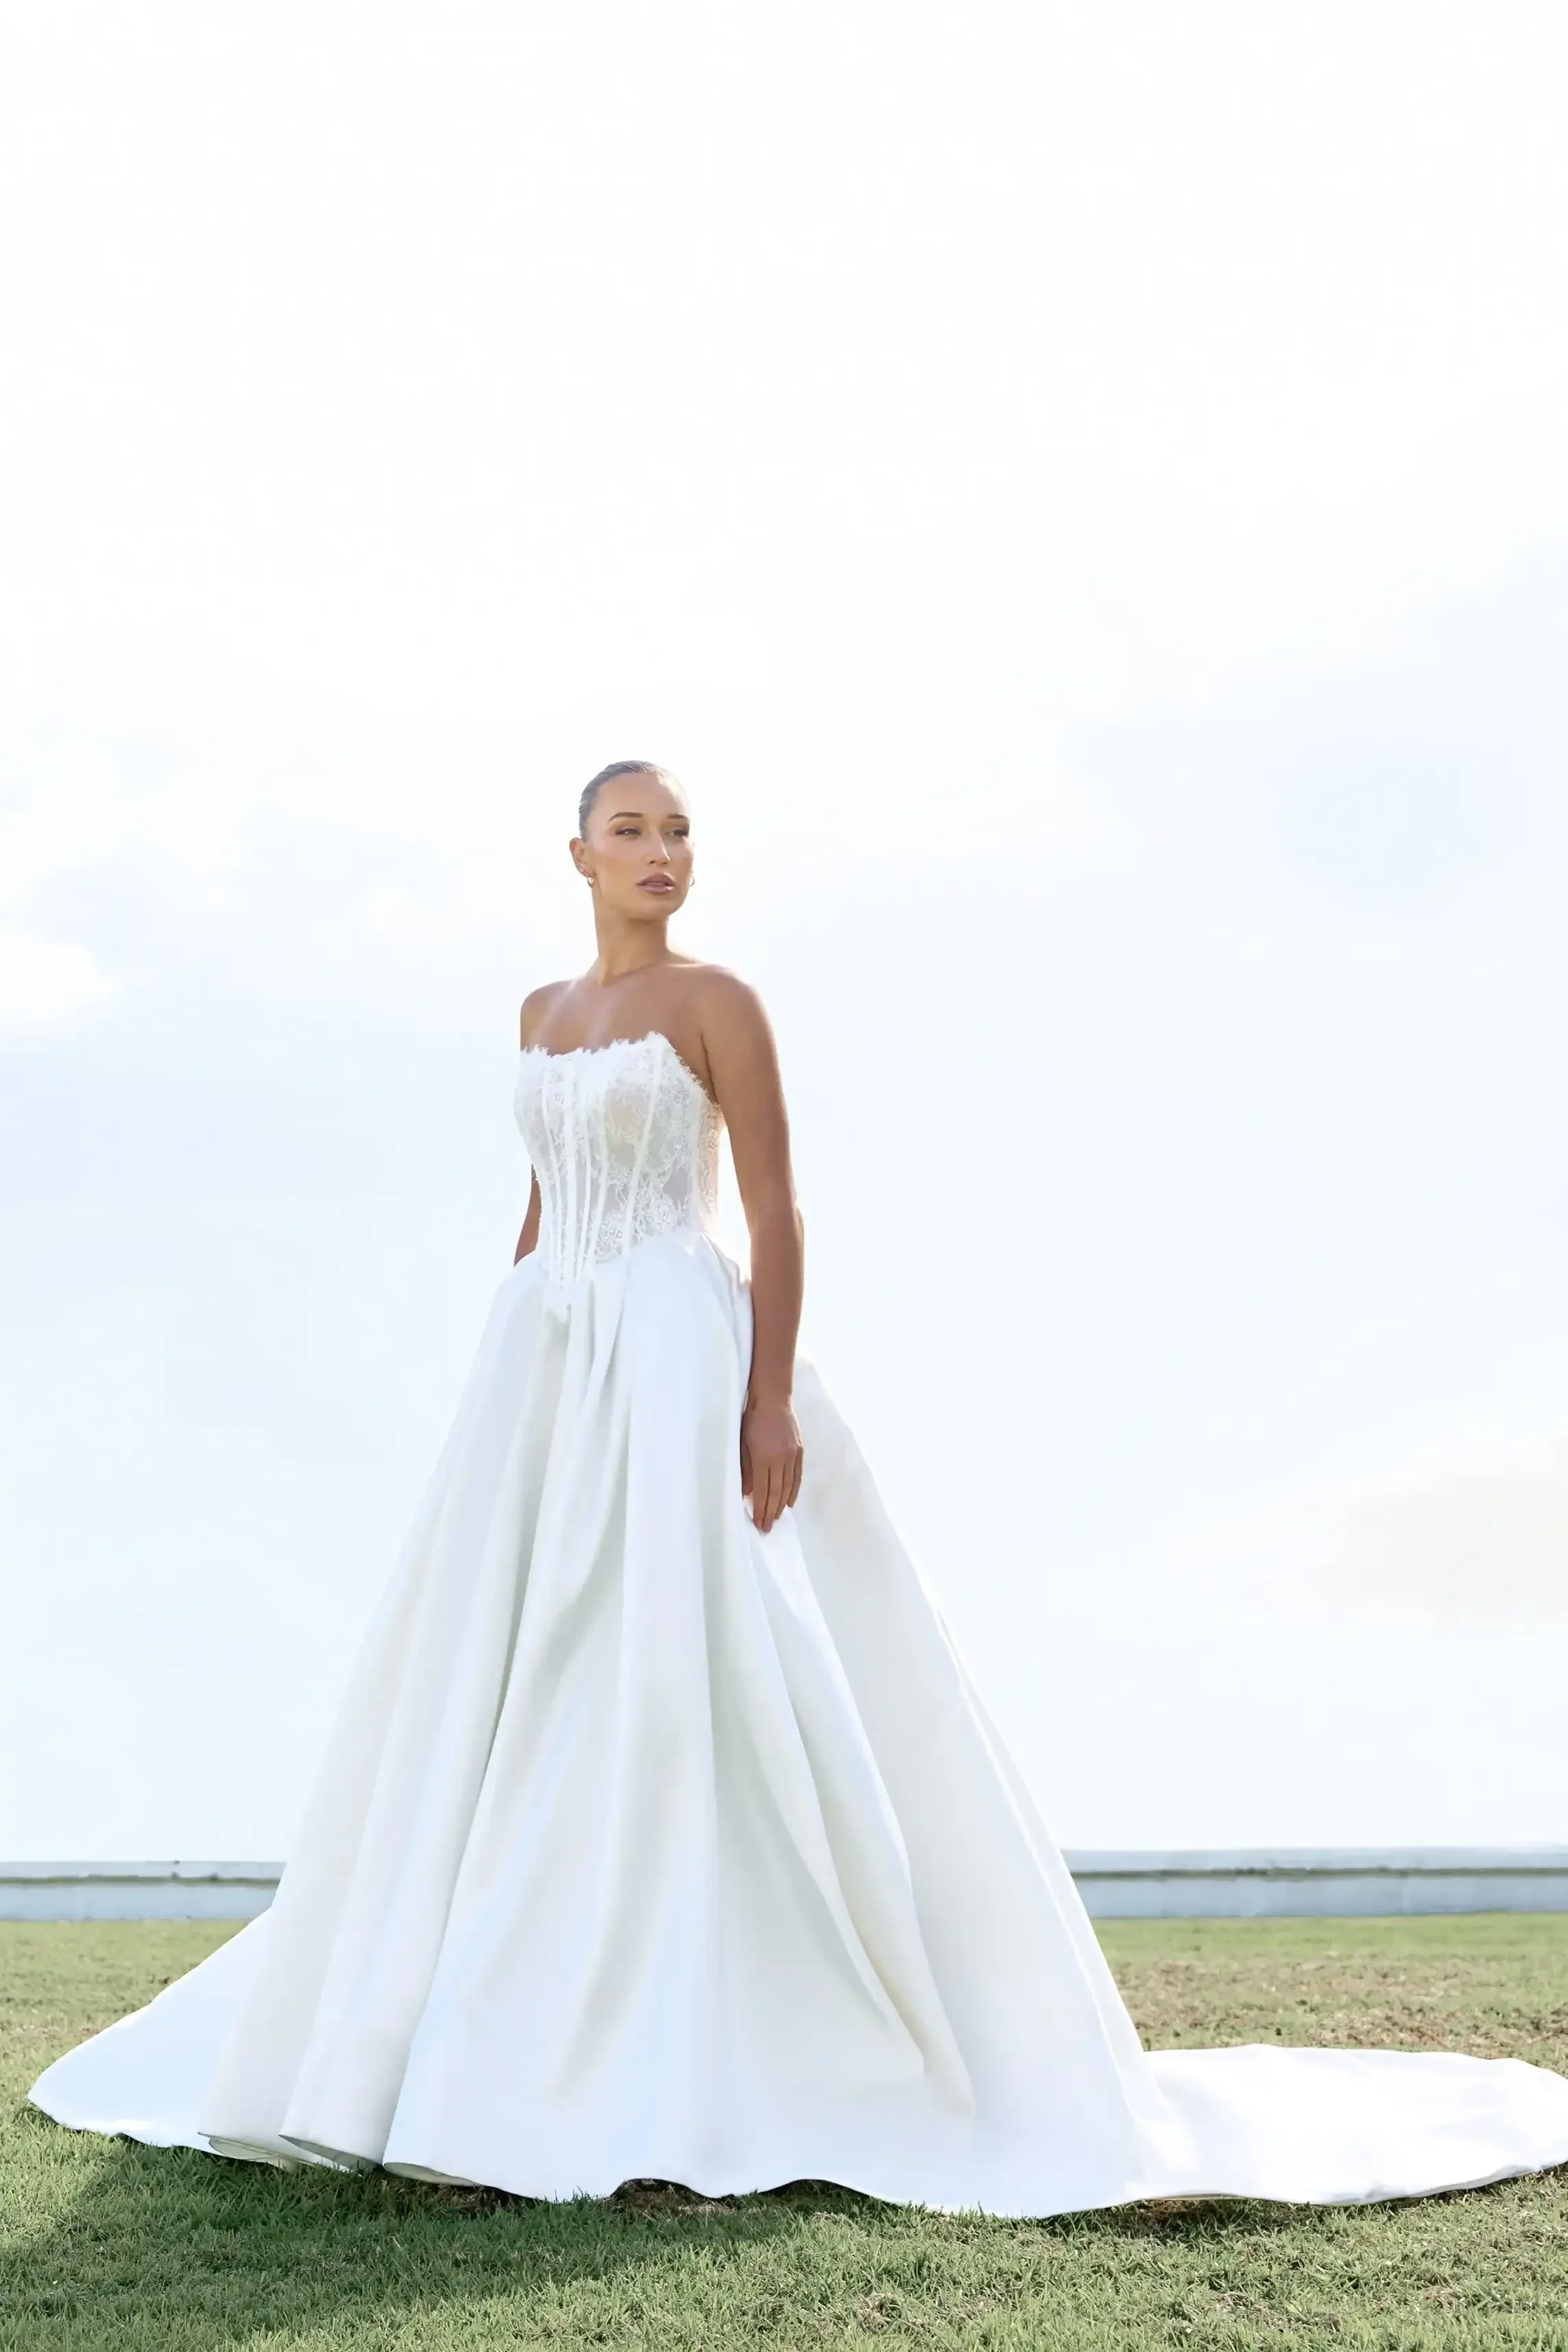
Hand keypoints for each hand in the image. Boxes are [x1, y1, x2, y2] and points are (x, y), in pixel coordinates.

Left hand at [740, 1397, 802, 1535]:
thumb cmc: (752, 1419)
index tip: (759, 1524)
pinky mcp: (799, 1450)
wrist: (773, 1398)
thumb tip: (747, 1493)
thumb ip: (746, 1470)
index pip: (763, 1492)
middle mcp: (781, 1459)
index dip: (761, 1510)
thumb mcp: (742, 1444)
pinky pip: (797, 1476)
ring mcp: (793, 1455)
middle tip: (767, 1529)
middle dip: (771, 1513)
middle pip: (777, 1493)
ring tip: (776, 1519)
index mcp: (764, 1458)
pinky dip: (794, 1490)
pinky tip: (789, 1502)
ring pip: (788, 1487)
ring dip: (782, 1505)